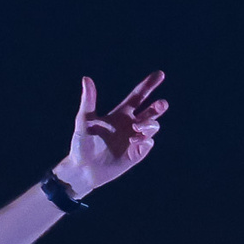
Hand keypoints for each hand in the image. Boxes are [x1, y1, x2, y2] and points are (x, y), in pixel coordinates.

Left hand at [53, 71, 166, 197]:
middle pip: (151, 111)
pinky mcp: (136, 154)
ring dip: (149, 124)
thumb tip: (86, 78)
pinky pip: (148, 143)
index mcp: (120, 113)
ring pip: (153, 126)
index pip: (139, 96)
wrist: (83, 169)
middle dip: (159, 106)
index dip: (149, 85)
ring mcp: (134, 139)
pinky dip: (145, 139)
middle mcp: (130, 124)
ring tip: (136, 127)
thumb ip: (89, 101)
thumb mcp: (84, 120)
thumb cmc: (81, 143)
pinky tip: (135, 140)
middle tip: (161, 104)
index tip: (160, 74)